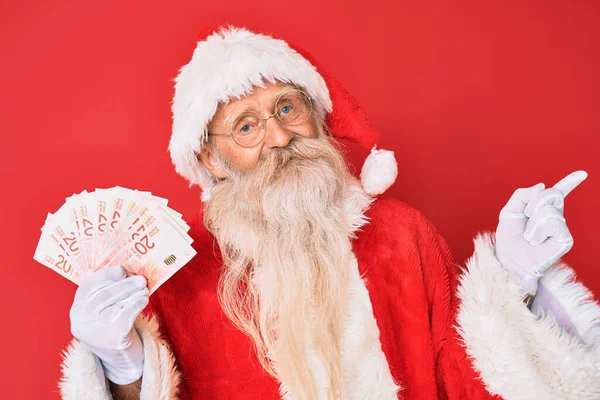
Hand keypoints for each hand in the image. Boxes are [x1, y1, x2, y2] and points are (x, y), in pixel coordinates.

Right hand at [70, 265, 148, 384]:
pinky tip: (144, 300)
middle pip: (104, 294)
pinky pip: (127, 314)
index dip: (105, 275)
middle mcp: (81, 321)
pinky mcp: (112, 338)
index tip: (121, 270)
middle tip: (141, 279)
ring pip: (116, 303)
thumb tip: (127, 270)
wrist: (122, 361)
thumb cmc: (115, 328)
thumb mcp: (105, 310)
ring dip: (133, 292)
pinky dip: (137, 304)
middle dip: (125, 284)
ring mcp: (95, 330)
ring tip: (145, 288)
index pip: (87, 286)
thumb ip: (108, 292)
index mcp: (77, 311)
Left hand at [495, 171, 586, 294]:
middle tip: (525, 220)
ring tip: (530, 237)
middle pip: (552, 194)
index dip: (570, 182)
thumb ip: (522, 195)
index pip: (558, 193)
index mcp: (542, 209)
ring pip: (548, 210)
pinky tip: (537, 242)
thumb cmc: (510, 239)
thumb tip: (542, 186)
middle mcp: (555, 216)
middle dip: (533, 204)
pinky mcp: (566, 238)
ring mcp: (561, 227)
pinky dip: (539, 231)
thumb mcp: (509, 212)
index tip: (582, 174)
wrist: (510, 260)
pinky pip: (553, 223)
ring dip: (532, 224)